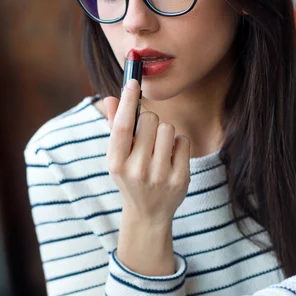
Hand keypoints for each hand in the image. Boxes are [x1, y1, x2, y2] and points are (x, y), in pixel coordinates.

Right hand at [104, 80, 189, 226]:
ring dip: (165, 133)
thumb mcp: (117, 156)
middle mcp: (137, 170)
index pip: (123, 126)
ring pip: (169, 129)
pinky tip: (170, 159)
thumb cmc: (130, 177)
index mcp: (116, 163)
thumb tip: (112, 97)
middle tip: (147, 136)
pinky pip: (183, 141)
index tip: (133, 82)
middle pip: (151, 121)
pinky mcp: (180, 178)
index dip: (128, 102)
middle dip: (150, 122)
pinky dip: (178, 145)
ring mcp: (160, 176)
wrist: (147, 214)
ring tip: (158, 149)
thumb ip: (115, 126)